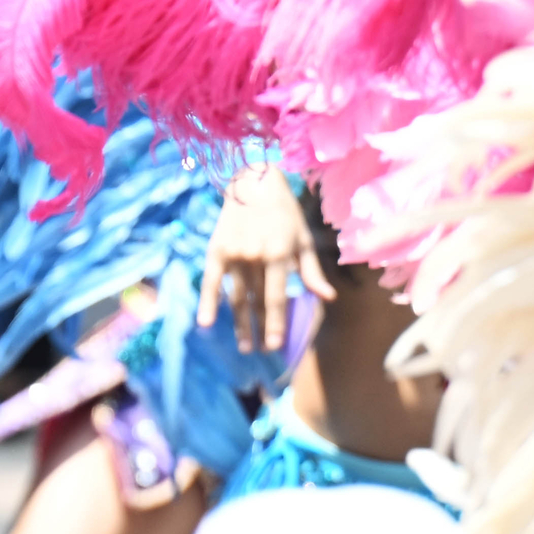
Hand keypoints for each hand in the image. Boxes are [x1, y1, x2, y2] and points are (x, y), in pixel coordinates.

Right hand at [208, 166, 331, 355]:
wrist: (253, 182)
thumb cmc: (285, 213)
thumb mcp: (304, 240)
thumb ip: (312, 271)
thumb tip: (327, 299)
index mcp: (278, 253)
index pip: (276, 298)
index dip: (275, 324)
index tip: (274, 346)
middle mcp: (254, 256)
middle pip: (256, 301)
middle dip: (258, 328)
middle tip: (258, 351)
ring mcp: (233, 254)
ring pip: (236, 296)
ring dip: (239, 323)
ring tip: (243, 345)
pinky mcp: (216, 251)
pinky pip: (211, 281)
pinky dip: (208, 302)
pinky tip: (205, 323)